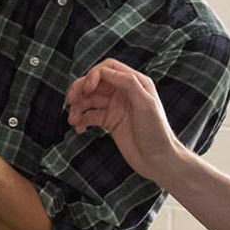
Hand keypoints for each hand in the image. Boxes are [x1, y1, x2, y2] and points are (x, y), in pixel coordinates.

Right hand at [64, 58, 184, 186]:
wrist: (159, 161)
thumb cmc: (157, 132)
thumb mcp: (146, 104)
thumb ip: (128, 84)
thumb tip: (105, 71)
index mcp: (135, 83)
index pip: (108, 69)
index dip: (94, 75)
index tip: (87, 89)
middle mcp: (124, 92)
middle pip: (95, 83)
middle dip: (80, 90)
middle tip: (70, 101)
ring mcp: (116, 107)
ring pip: (90, 100)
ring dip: (78, 108)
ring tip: (72, 120)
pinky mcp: (111, 122)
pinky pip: (91, 116)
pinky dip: (82, 120)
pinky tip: (79, 128)